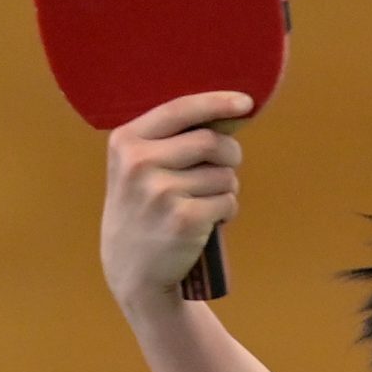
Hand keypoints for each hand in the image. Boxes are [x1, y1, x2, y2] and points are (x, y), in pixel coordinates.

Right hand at [101, 92, 250, 307]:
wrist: (132, 268)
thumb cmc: (145, 209)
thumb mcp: (138, 167)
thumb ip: (171, 140)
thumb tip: (230, 113)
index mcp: (126, 141)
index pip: (180, 109)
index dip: (217, 102)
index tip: (245, 103)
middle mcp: (139, 163)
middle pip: (212, 142)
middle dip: (230, 154)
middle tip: (225, 168)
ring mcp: (160, 192)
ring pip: (225, 175)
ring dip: (226, 189)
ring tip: (202, 204)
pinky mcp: (183, 219)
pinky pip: (228, 202)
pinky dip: (226, 212)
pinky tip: (205, 223)